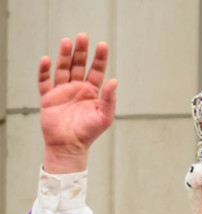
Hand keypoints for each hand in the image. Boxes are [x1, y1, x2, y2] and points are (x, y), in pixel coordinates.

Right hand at [38, 32, 116, 172]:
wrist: (70, 146)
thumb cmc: (89, 133)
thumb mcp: (104, 116)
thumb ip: (109, 98)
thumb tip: (114, 81)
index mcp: (92, 92)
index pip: (96, 70)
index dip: (99, 58)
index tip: (102, 45)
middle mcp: (77, 88)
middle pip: (78, 65)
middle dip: (81, 51)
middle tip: (83, 36)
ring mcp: (62, 91)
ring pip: (62, 69)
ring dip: (64, 55)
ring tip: (67, 41)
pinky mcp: (48, 98)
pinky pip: (44, 81)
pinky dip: (44, 71)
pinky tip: (47, 60)